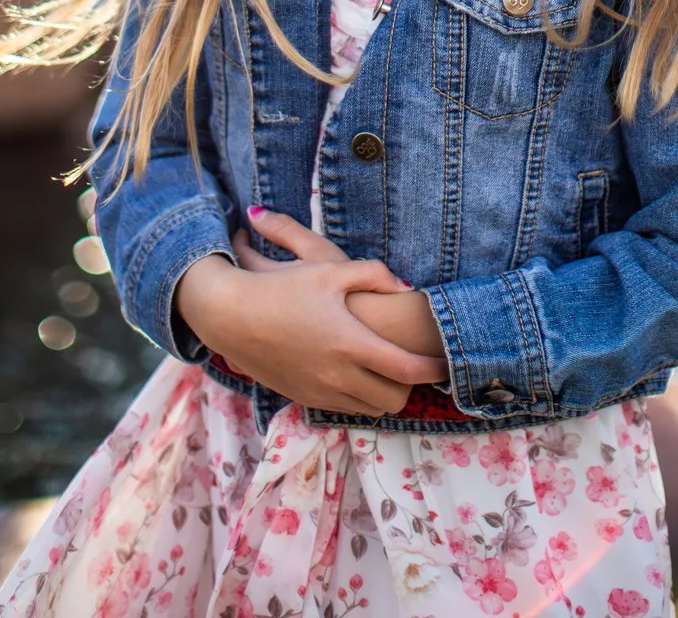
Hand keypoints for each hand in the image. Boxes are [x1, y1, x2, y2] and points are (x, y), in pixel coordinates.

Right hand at [177, 222, 444, 418]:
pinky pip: (344, 408)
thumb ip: (374, 274)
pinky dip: (358, 396)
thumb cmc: (284, 286)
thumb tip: (407, 287)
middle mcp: (338, 375)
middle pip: (393, 399)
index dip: (432, 369)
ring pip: (369, 409)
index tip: (444, 363)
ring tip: (388, 370)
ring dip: (384, 394)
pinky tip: (355, 372)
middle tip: (415, 366)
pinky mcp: (303, 397)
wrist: (232, 315)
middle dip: (410, 387)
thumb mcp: (329, 267)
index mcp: (350, 343)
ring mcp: (320, 390)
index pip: (407, 369)